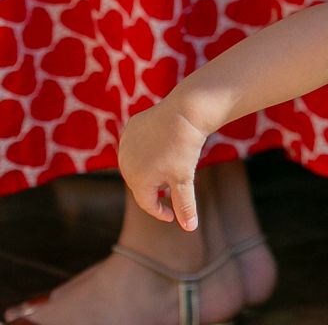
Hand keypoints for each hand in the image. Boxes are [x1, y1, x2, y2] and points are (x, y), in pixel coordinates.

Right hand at [119, 102, 210, 230]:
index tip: (172, 215)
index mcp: (136, 180)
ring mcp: (125, 144)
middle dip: (156, 190)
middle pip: (141, 184)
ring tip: (167, 170)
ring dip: (150, 171)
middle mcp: (125, 164)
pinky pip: (138, 145)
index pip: (147, 203)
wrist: (186, 111)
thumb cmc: (186, 147)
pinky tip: (160, 149)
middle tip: (171, 192)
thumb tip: (190, 228)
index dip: (161, 211)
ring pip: (138, 164)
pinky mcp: (131, 128)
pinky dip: (147, 151)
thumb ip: (185, 205)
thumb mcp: (185, 179)